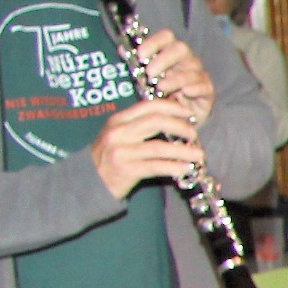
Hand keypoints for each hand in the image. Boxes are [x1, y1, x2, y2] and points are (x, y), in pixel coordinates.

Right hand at [89, 99, 204, 199]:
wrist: (89, 181)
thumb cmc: (111, 157)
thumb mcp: (121, 135)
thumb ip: (141, 126)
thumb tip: (175, 119)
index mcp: (119, 120)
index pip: (149, 106)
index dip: (173, 107)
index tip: (189, 113)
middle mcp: (118, 132)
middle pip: (156, 122)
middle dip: (180, 126)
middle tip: (194, 134)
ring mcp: (121, 151)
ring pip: (159, 147)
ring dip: (183, 151)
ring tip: (198, 155)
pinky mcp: (126, 170)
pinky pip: (156, 166)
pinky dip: (174, 167)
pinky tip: (186, 168)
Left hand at [134, 29, 212, 124]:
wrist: (176, 120)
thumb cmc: (160, 96)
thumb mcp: (144, 80)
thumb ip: (135, 64)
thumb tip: (122, 48)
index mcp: (169, 54)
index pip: (166, 37)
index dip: (154, 42)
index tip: (140, 55)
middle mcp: (186, 61)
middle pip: (180, 48)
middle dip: (164, 59)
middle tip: (149, 73)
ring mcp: (198, 75)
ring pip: (192, 69)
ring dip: (175, 78)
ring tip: (161, 87)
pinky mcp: (207, 92)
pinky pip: (205, 86)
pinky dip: (195, 88)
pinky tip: (185, 92)